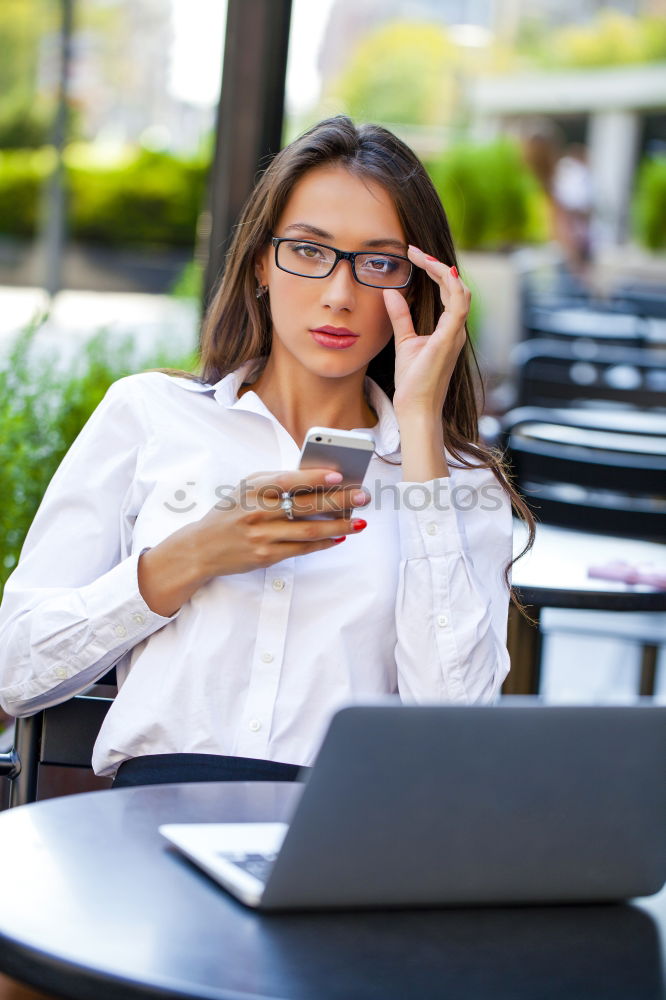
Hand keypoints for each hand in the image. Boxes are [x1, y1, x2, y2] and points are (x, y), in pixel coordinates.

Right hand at [193, 468, 370, 578]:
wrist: (202, 547)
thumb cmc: (230, 513)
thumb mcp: (245, 489)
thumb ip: (274, 482)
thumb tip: (315, 478)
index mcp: (252, 489)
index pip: (286, 480)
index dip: (313, 477)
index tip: (338, 474)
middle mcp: (257, 513)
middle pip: (305, 506)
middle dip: (339, 501)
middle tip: (363, 496)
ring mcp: (262, 536)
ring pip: (308, 531)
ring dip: (338, 526)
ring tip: (359, 522)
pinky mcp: (266, 556)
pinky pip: (302, 549)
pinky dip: (323, 543)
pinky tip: (339, 537)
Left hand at [383, 245, 470, 418]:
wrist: (416, 408)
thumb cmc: (413, 382)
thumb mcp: (404, 341)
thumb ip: (400, 316)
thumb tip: (390, 292)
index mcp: (449, 329)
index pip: (448, 290)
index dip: (434, 270)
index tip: (413, 255)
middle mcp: (456, 329)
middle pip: (456, 286)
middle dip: (436, 265)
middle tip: (413, 251)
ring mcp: (456, 334)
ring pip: (460, 291)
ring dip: (442, 270)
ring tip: (421, 257)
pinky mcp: (450, 340)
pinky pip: (459, 306)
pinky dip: (451, 286)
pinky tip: (438, 271)